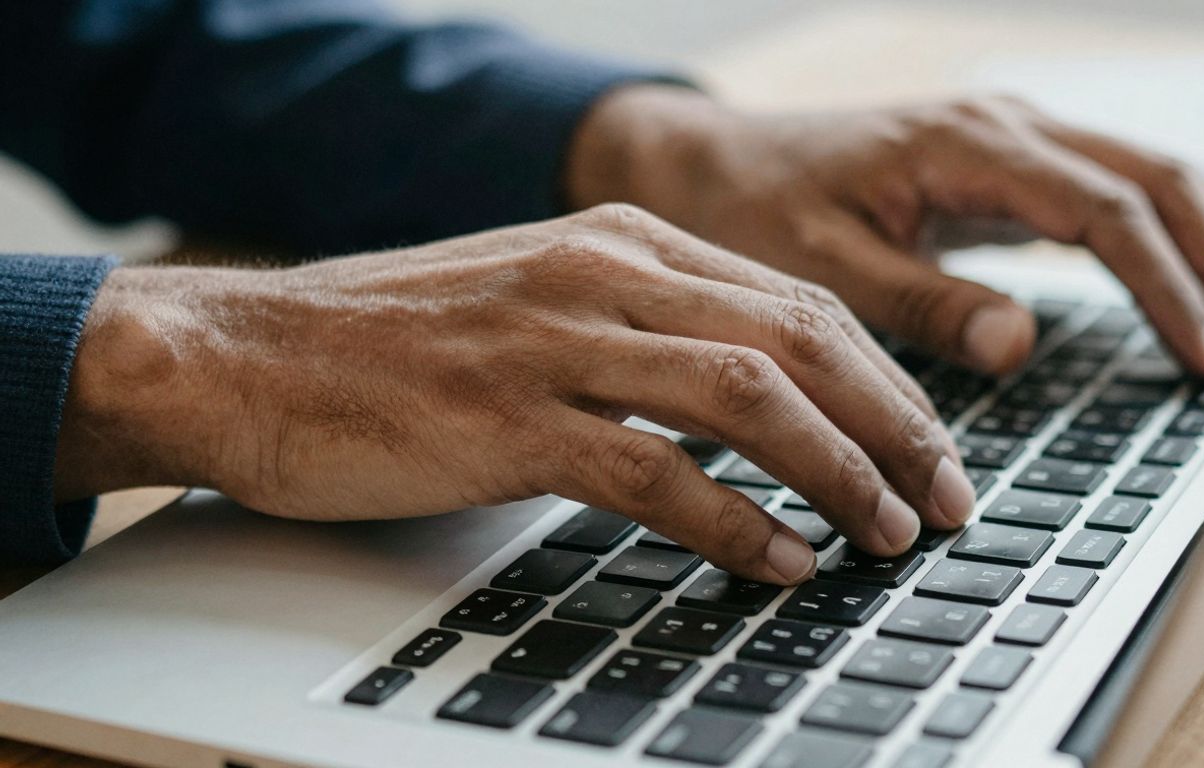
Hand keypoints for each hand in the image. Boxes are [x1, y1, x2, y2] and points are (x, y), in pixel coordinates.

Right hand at [55, 205, 976, 583]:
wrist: (250, 353)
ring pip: (748, 399)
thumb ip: (641, 332)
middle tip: (943, 499)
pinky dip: (734, 522)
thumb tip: (750, 404)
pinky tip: (777, 560)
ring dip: (836, 473)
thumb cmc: (396, 341)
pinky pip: (655, 472)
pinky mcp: (509, 420)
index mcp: (624, 242)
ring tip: (885, 535)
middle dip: (893, 427)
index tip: (929, 445)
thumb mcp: (539, 303)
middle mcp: (604, 276)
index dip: (883, 381)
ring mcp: (556, 343)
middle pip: (800, 341)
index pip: (798, 303)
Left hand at [568, 87, 1203, 378]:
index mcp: (965, 145)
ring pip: (1137, 178)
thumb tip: (1020, 341)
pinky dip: (1145, 245)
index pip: (1105, 210)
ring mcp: (1003, 143)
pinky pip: (1098, 194)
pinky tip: (1162, 299)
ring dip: (1192, 251)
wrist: (708, 167)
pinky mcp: (994, 169)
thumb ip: (921, 303)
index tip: (1200, 359)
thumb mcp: (822, 267)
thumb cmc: (752, 209)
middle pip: (1152, 179)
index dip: (1166, 286)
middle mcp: (999, 128)